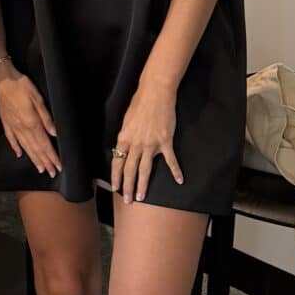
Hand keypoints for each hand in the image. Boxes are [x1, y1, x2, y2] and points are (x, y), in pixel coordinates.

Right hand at [0, 68, 60, 176]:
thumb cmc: (20, 85)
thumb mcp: (37, 97)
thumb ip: (46, 117)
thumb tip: (54, 133)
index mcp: (31, 121)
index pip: (44, 143)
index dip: (52, 156)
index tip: (58, 166)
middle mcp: (22, 127)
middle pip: (35, 148)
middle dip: (45, 162)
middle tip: (52, 173)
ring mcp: (12, 126)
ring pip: (25, 147)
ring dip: (34, 159)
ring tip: (40, 169)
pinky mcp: (5, 123)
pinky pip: (12, 139)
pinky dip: (16, 148)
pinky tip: (19, 155)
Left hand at [110, 74, 182, 201]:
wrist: (155, 94)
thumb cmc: (139, 104)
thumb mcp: (126, 121)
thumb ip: (126, 136)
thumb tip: (124, 148)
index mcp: (124, 138)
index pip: (118, 161)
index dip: (116, 176)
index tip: (115, 188)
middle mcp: (136, 144)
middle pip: (130, 170)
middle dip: (128, 187)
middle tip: (127, 200)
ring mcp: (151, 144)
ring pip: (145, 169)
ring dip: (143, 185)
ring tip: (142, 197)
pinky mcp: (165, 141)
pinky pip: (171, 160)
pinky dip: (176, 171)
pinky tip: (179, 180)